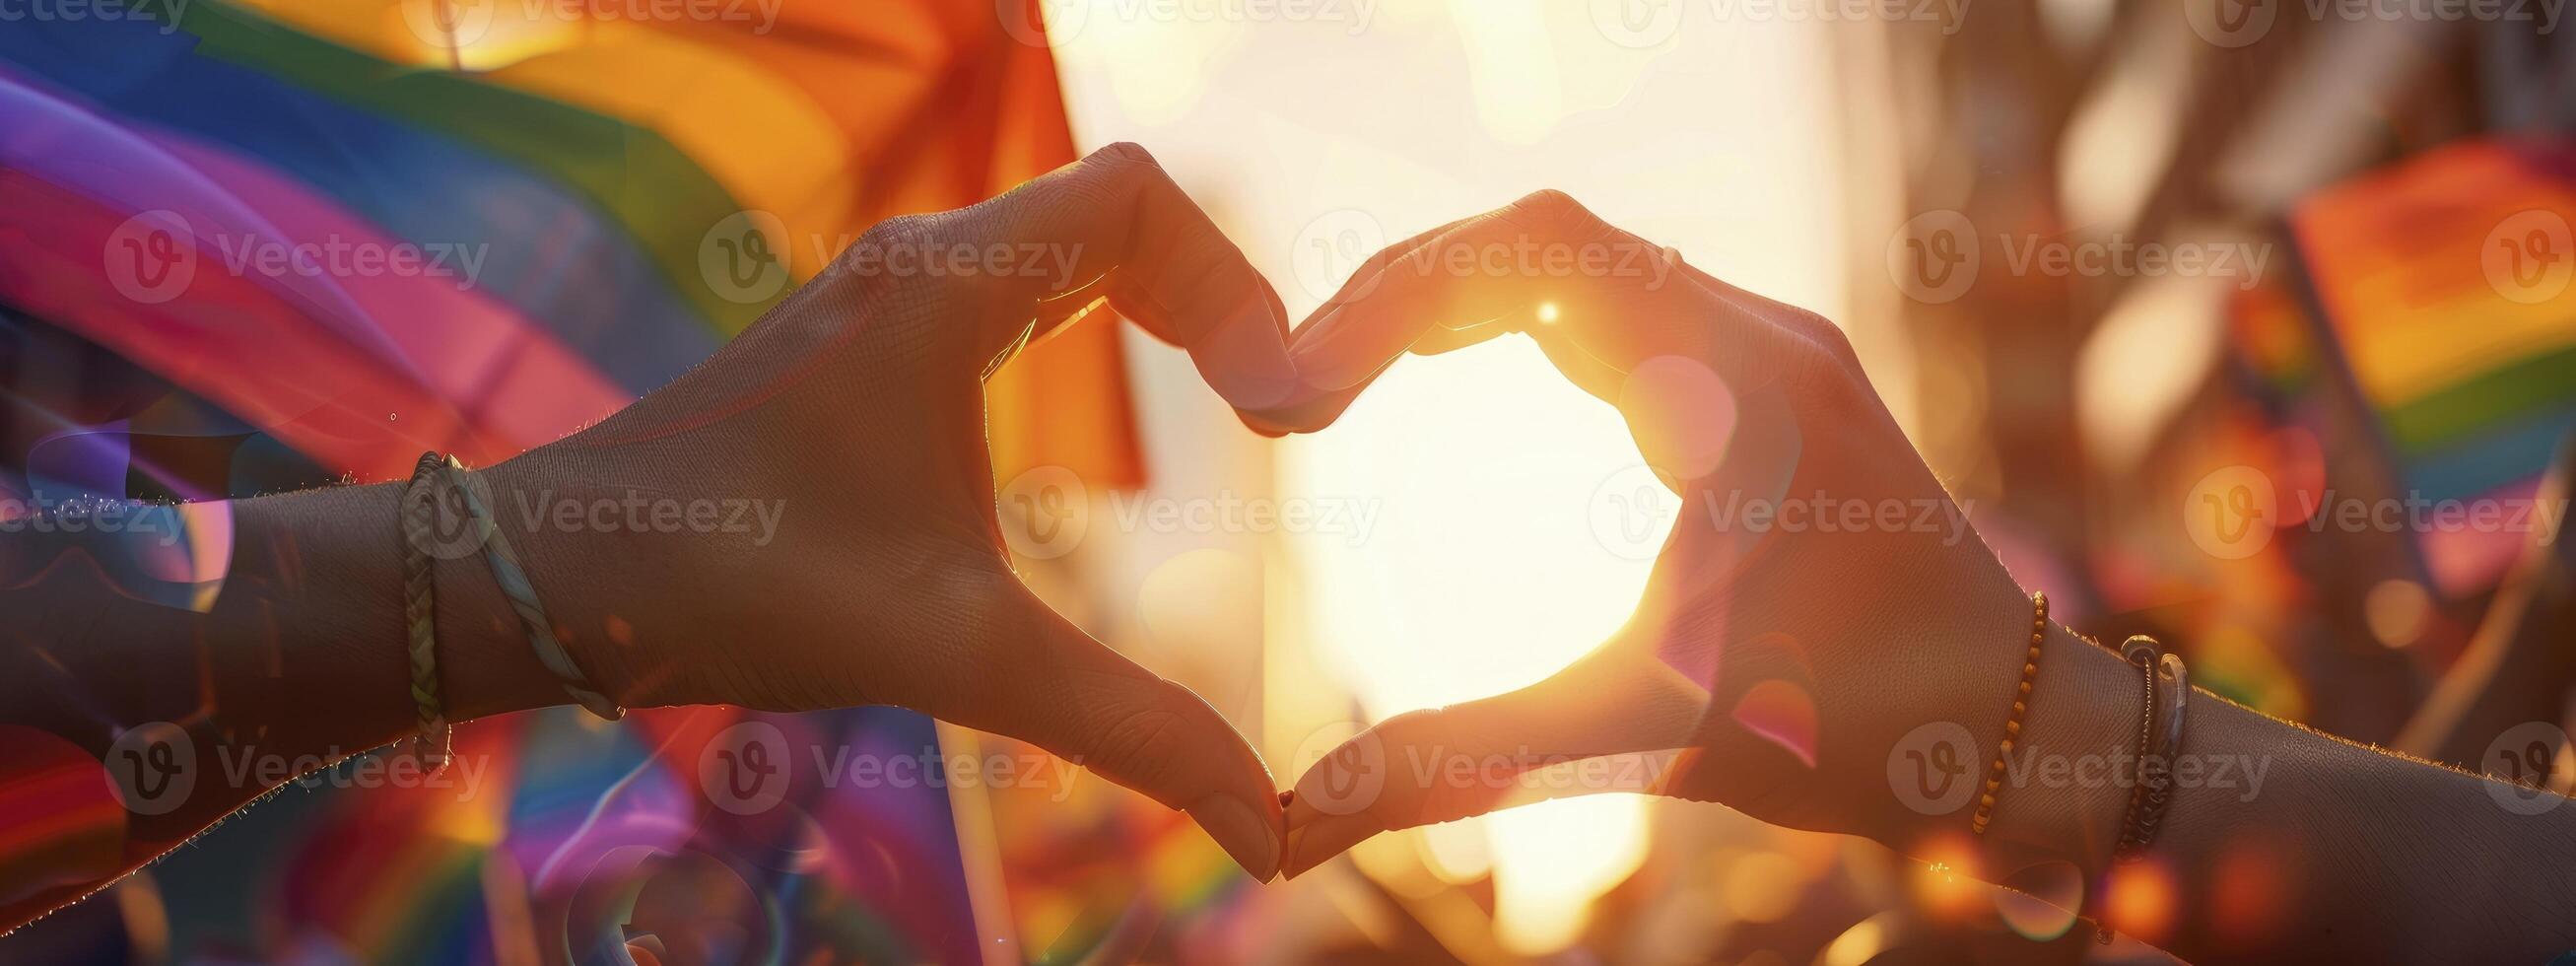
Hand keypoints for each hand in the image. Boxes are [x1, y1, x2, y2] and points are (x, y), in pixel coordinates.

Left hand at [462, 144, 1334, 879]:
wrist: (554, 579)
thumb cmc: (739, 590)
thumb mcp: (958, 655)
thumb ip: (1130, 729)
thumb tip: (1270, 829)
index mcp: (946, 289)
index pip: (1143, 200)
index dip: (1235, 286)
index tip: (1272, 414)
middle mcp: (916, 266)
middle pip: (1120, 212)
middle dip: (1216, 297)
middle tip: (1271, 412)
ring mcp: (881, 300)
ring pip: (1064, 246)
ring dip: (1157, 307)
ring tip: (1230, 408)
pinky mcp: (857, 349)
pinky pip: (1015, 290)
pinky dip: (1093, 327)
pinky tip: (1099, 436)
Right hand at [1274, 191, 2072, 875]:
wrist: (2022, 728)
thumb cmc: (1863, 734)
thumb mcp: (1647, 740)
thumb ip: (1465, 762)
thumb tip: (1299, 822)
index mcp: (1742, 392)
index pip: (1538, 256)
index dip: (1399, 295)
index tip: (1302, 392)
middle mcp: (1763, 338)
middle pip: (1546, 237)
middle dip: (1405, 295)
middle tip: (1297, 384)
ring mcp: (1771, 347)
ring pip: (1584, 259)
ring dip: (1460, 298)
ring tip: (1346, 372)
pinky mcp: (1768, 377)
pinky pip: (1622, 299)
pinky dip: (1518, 317)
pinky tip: (1446, 372)